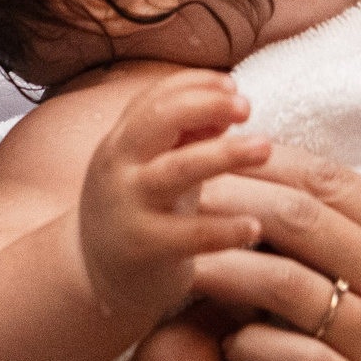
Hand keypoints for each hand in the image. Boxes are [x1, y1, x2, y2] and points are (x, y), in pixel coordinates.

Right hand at [78, 71, 271, 318]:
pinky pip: (188, 235)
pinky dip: (223, 229)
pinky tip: (254, 226)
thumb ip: (188, 136)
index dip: (195, 84)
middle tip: (247, 107)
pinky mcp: (142, 249)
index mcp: (123, 141)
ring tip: (264, 147)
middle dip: (205, 105)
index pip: (156, 98)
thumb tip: (230, 106)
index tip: (234, 85)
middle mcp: (120, 167)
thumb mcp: (157, 166)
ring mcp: (128, 207)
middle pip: (159, 120)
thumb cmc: (140, 210)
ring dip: (223, 153)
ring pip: (176, 170)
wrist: (95, 276)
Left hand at [191, 150, 360, 360]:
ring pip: (289, 291)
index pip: (345, 187)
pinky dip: (259, 350)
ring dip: (230, 269)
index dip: (284, 162)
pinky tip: (231, 340)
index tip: (244, 148)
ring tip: (188, 257)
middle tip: (190, 186)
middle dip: (239, 198)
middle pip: (303, 224)